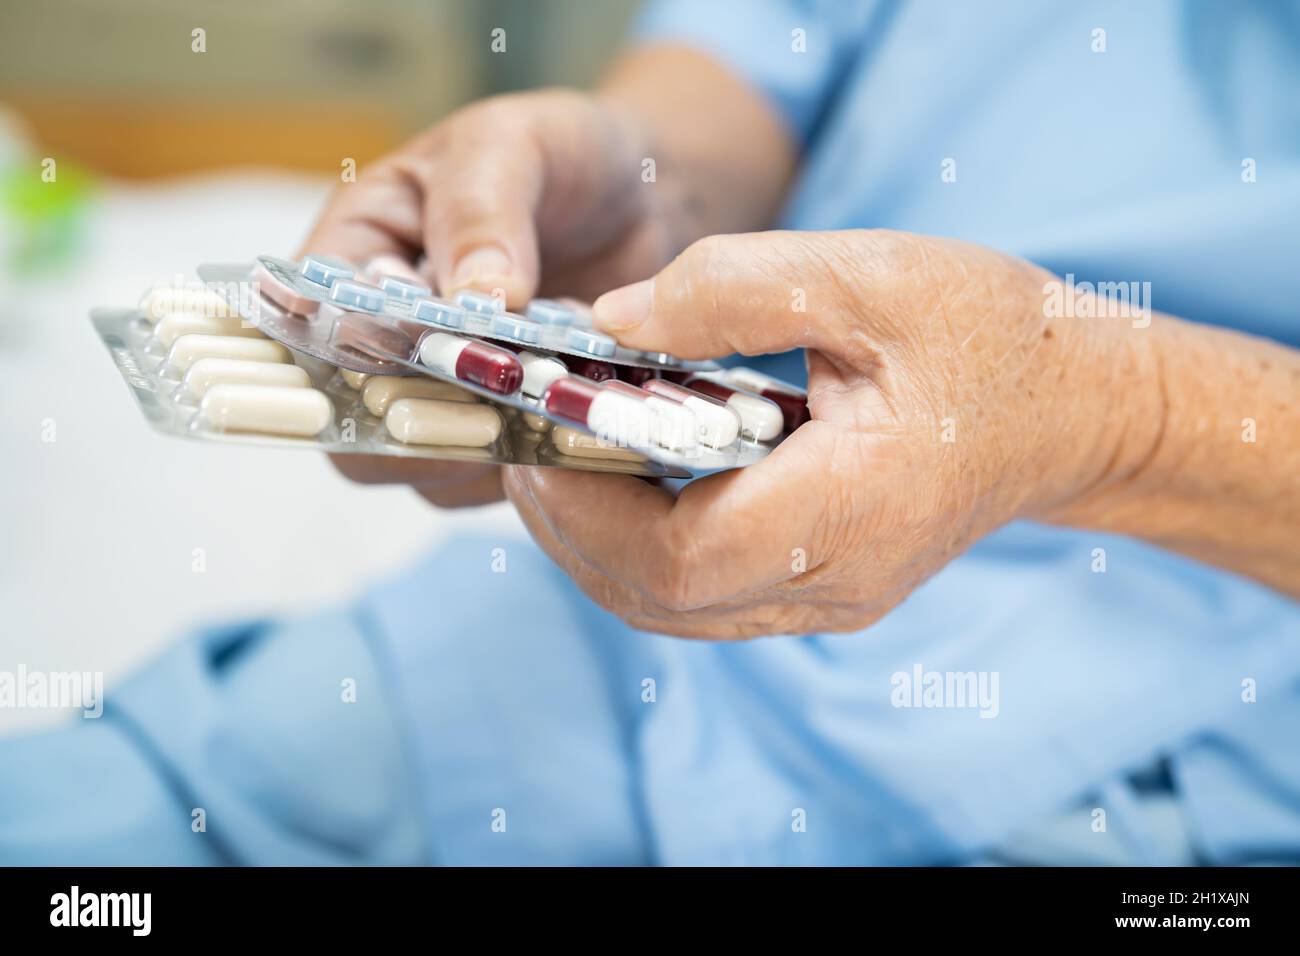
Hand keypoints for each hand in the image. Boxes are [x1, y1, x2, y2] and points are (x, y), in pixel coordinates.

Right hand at [302, 89, 679, 505]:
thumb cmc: (556, 154)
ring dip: (489, 448)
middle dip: (425, 420)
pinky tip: (583, 421)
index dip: (345, 363)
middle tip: (503, 399)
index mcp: (352, 258)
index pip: (306, 334)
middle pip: (357, 423)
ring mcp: (447, 393)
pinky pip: (503, 473)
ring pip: (430, 464)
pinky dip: (540, 461)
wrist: (644, 194)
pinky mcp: (508, 427)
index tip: (420, 362)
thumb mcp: (509, 148)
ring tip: (554, 404)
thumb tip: (475, 295)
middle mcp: (385, 338)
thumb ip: (482, 211)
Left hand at [504, 230, 1163, 637]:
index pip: (678, 556)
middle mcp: (836, 583)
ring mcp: (830, 601)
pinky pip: (704, 594)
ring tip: (558, 455)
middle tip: (524, 440)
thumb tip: (610, 324)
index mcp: (851, 509)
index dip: (584, 508)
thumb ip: (731, 292)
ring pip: (672, 607)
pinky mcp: (825, 591)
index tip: (534, 435)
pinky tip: (626, 476)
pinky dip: (641, 545)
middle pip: (657, 597)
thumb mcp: (868, 275)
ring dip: (595, 541)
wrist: (1075, 409)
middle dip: (568, 525)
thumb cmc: (988, 335)